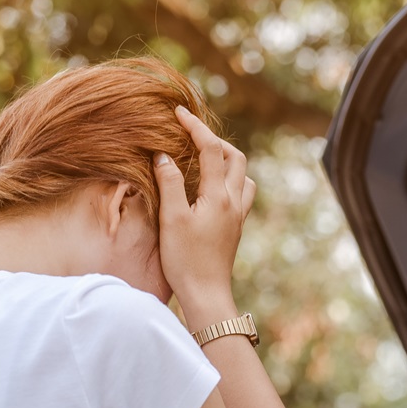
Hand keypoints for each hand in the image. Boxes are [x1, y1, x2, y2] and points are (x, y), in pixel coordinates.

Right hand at [155, 105, 255, 323]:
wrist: (206, 295)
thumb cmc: (185, 260)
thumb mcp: (171, 219)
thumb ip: (170, 183)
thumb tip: (164, 154)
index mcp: (219, 196)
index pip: (211, 149)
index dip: (195, 127)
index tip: (179, 112)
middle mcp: (234, 202)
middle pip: (235, 158)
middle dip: (215, 141)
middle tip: (192, 135)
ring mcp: (238, 216)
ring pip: (242, 176)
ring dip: (227, 161)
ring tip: (204, 159)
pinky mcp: (235, 228)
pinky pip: (240, 194)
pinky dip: (229, 181)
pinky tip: (212, 189)